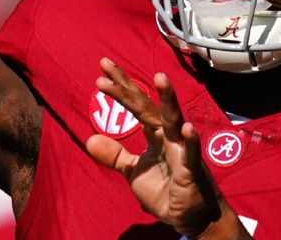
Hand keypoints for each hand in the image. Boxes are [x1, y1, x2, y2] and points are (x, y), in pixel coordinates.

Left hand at [86, 58, 250, 238]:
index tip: (101, 70)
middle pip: (147, 104)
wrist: (191, 217)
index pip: (135, 104)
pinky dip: (190, 140)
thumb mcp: (134, 172)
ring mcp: (181, 149)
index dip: (119, 87)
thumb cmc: (166, 189)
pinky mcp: (191, 169)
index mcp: (155, 133)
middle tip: (106, 64)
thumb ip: (115, 155)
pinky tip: (186, 128)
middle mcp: (168, 134)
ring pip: (173, 119)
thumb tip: (89, 139)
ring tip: (160, 78)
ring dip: (168, 99)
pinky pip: (191, 153)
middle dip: (127, 85)